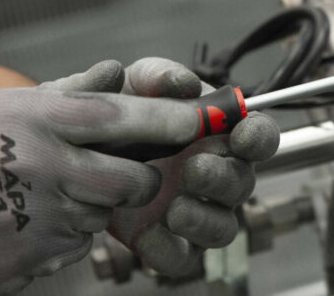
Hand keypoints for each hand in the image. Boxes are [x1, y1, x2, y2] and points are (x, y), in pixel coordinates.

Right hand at [0, 63, 200, 295]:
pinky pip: (80, 245)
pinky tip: (33, 222)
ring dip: (96, 206)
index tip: (198, 119)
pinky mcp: (35, 258)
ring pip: (108, 214)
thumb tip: (121, 72)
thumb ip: (71, 91)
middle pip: (133, 178)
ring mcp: (40, 217)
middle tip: (123, 171)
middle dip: (140, 177)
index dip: (167, 118)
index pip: (120, 116)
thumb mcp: (7, 106)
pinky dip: (69, 235)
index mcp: (38, 120)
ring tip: (52, 193)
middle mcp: (44, 167)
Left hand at [100, 58, 279, 275]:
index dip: (259, 137)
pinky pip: (181, 257)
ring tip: (174, 209)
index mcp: (219, 134)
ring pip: (224, 227)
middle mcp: (216, 174)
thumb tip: (183, 83)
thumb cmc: (118, 112)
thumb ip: (159, 75)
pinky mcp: (167, 241)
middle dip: (223, 178)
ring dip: (205, 219)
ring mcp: (196, 211)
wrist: (73, 149)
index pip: (259, 135)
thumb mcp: (133, 83)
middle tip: (194, 169)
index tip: (242, 135)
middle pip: (244, 183)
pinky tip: (146, 234)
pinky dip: (167, 250)